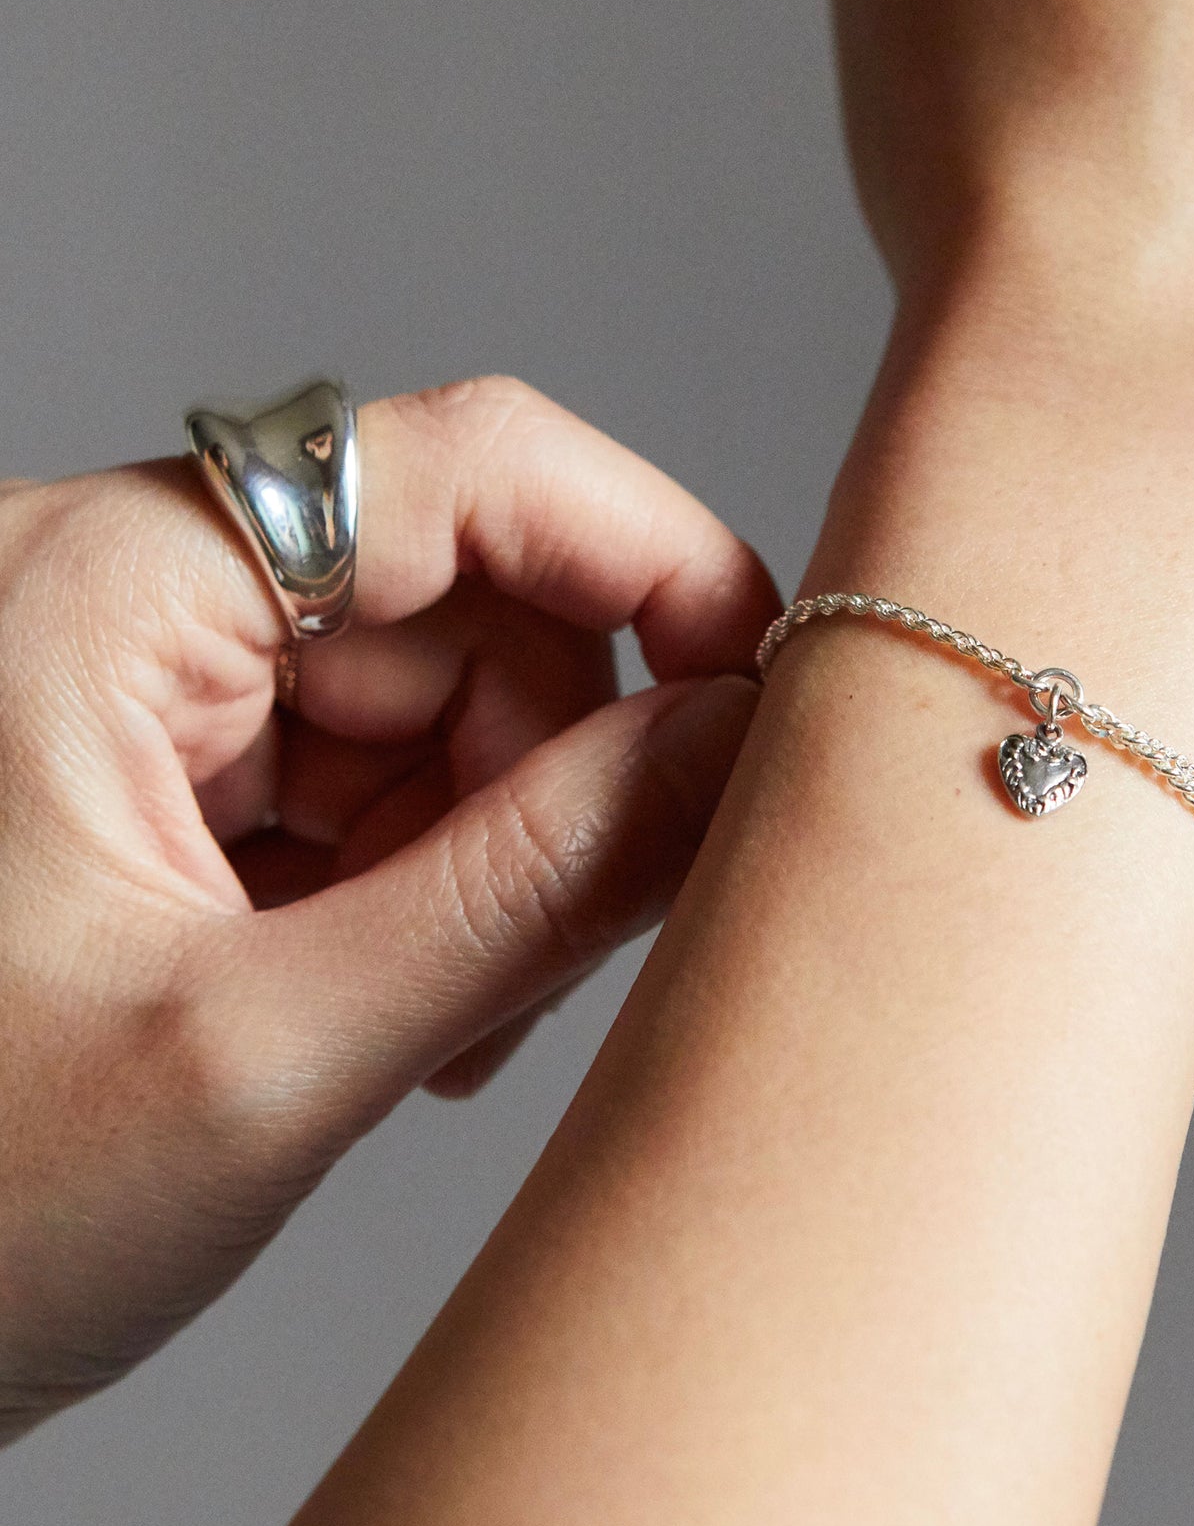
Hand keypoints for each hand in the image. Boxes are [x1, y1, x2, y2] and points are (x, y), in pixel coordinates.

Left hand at [0, 375, 776, 1440]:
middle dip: (550, 772)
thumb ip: (530, 892)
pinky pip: (365, 767)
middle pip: (460, 599)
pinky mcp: (154, 762)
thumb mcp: (266, 1058)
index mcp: (101, 588)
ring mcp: (133, 678)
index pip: (457, 467)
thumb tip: (729, 748)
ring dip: (486, 849)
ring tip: (443, 1021)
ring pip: (431, 695)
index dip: (649, 557)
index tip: (760, 683)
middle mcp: (115, 593)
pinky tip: (387, 1001)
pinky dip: (419, 878)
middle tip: (563, 948)